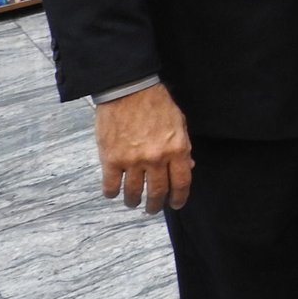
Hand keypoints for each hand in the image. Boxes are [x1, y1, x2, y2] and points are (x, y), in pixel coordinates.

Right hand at [95, 83, 192, 213]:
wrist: (128, 90)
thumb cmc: (156, 104)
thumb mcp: (179, 123)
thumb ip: (183, 148)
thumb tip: (187, 168)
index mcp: (176, 149)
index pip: (181, 183)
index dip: (179, 198)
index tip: (176, 204)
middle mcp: (156, 159)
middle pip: (157, 192)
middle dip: (156, 205)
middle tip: (153, 208)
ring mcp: (132, 161)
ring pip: (133, 193)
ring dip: (134, 201)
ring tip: (133, 202)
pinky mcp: (110, 159)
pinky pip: (111, 186)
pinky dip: (112, 193)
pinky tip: (114, 192)